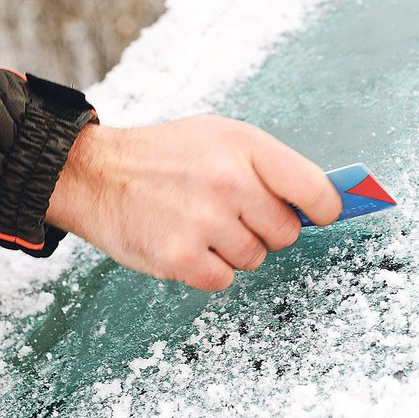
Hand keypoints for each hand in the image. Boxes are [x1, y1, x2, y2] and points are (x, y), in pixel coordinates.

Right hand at [46, 115, 340, 290]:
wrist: (95, 175)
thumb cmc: (163, 157)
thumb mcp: (219, 137)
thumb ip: (268, 166)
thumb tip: (318, 203)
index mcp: (243, 146)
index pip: (313, 190)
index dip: (323, 209)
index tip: (319, 215)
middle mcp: (228, 182)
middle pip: (285, 233)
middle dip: (265, 230)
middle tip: (231, 215)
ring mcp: (203, 221)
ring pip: (254, 259)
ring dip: (232, 250)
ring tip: (199, 224)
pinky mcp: (179, 257)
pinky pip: (222, 280)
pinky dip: (207, 270)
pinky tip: (185, 244)